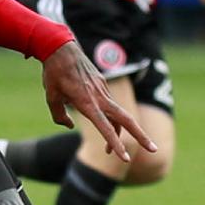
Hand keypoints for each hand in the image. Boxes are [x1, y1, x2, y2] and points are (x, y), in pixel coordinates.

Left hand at [40, 41, 153, 162]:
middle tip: (154, 149)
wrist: (61, 47)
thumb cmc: (54, 73)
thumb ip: (59, 116)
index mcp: (87, 103)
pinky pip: (109, 105)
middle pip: (126, 119)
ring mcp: (103, 90)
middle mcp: (100, 97)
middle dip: (141, 136)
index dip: (116, 144)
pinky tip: (98, 121)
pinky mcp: (102, 84)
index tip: (126, 157)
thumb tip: (68, 125)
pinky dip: (109, 119)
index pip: (106, 127)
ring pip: (117, 115)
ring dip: (118, 134)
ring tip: (109, 152)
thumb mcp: (51, 97)